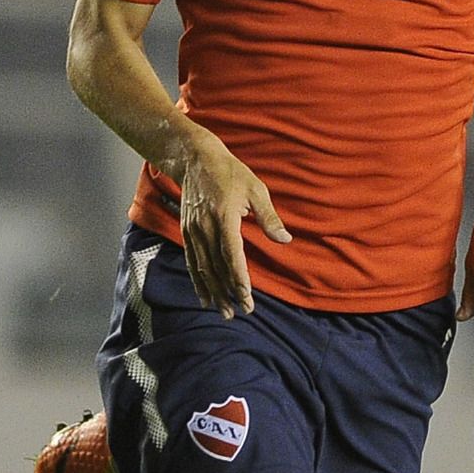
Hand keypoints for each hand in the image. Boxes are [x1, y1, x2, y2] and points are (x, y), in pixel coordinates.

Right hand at [168, 130, 290, 319]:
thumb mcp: (256, 190)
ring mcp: (193, 232)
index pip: (232, 255)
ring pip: (203, 269)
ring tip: (224, 312)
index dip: (239, 278)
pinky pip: (192, 262)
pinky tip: (205, 298)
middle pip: (217, 267)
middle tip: (242, 311)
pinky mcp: (187, 233)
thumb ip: (269, 218)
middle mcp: (205, 228)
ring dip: (214, 292)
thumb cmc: (231, 173)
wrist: (196, 160)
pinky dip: (198, 282)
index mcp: (224, 217)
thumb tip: (285, 239)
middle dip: (229, 292)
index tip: (247, 296)